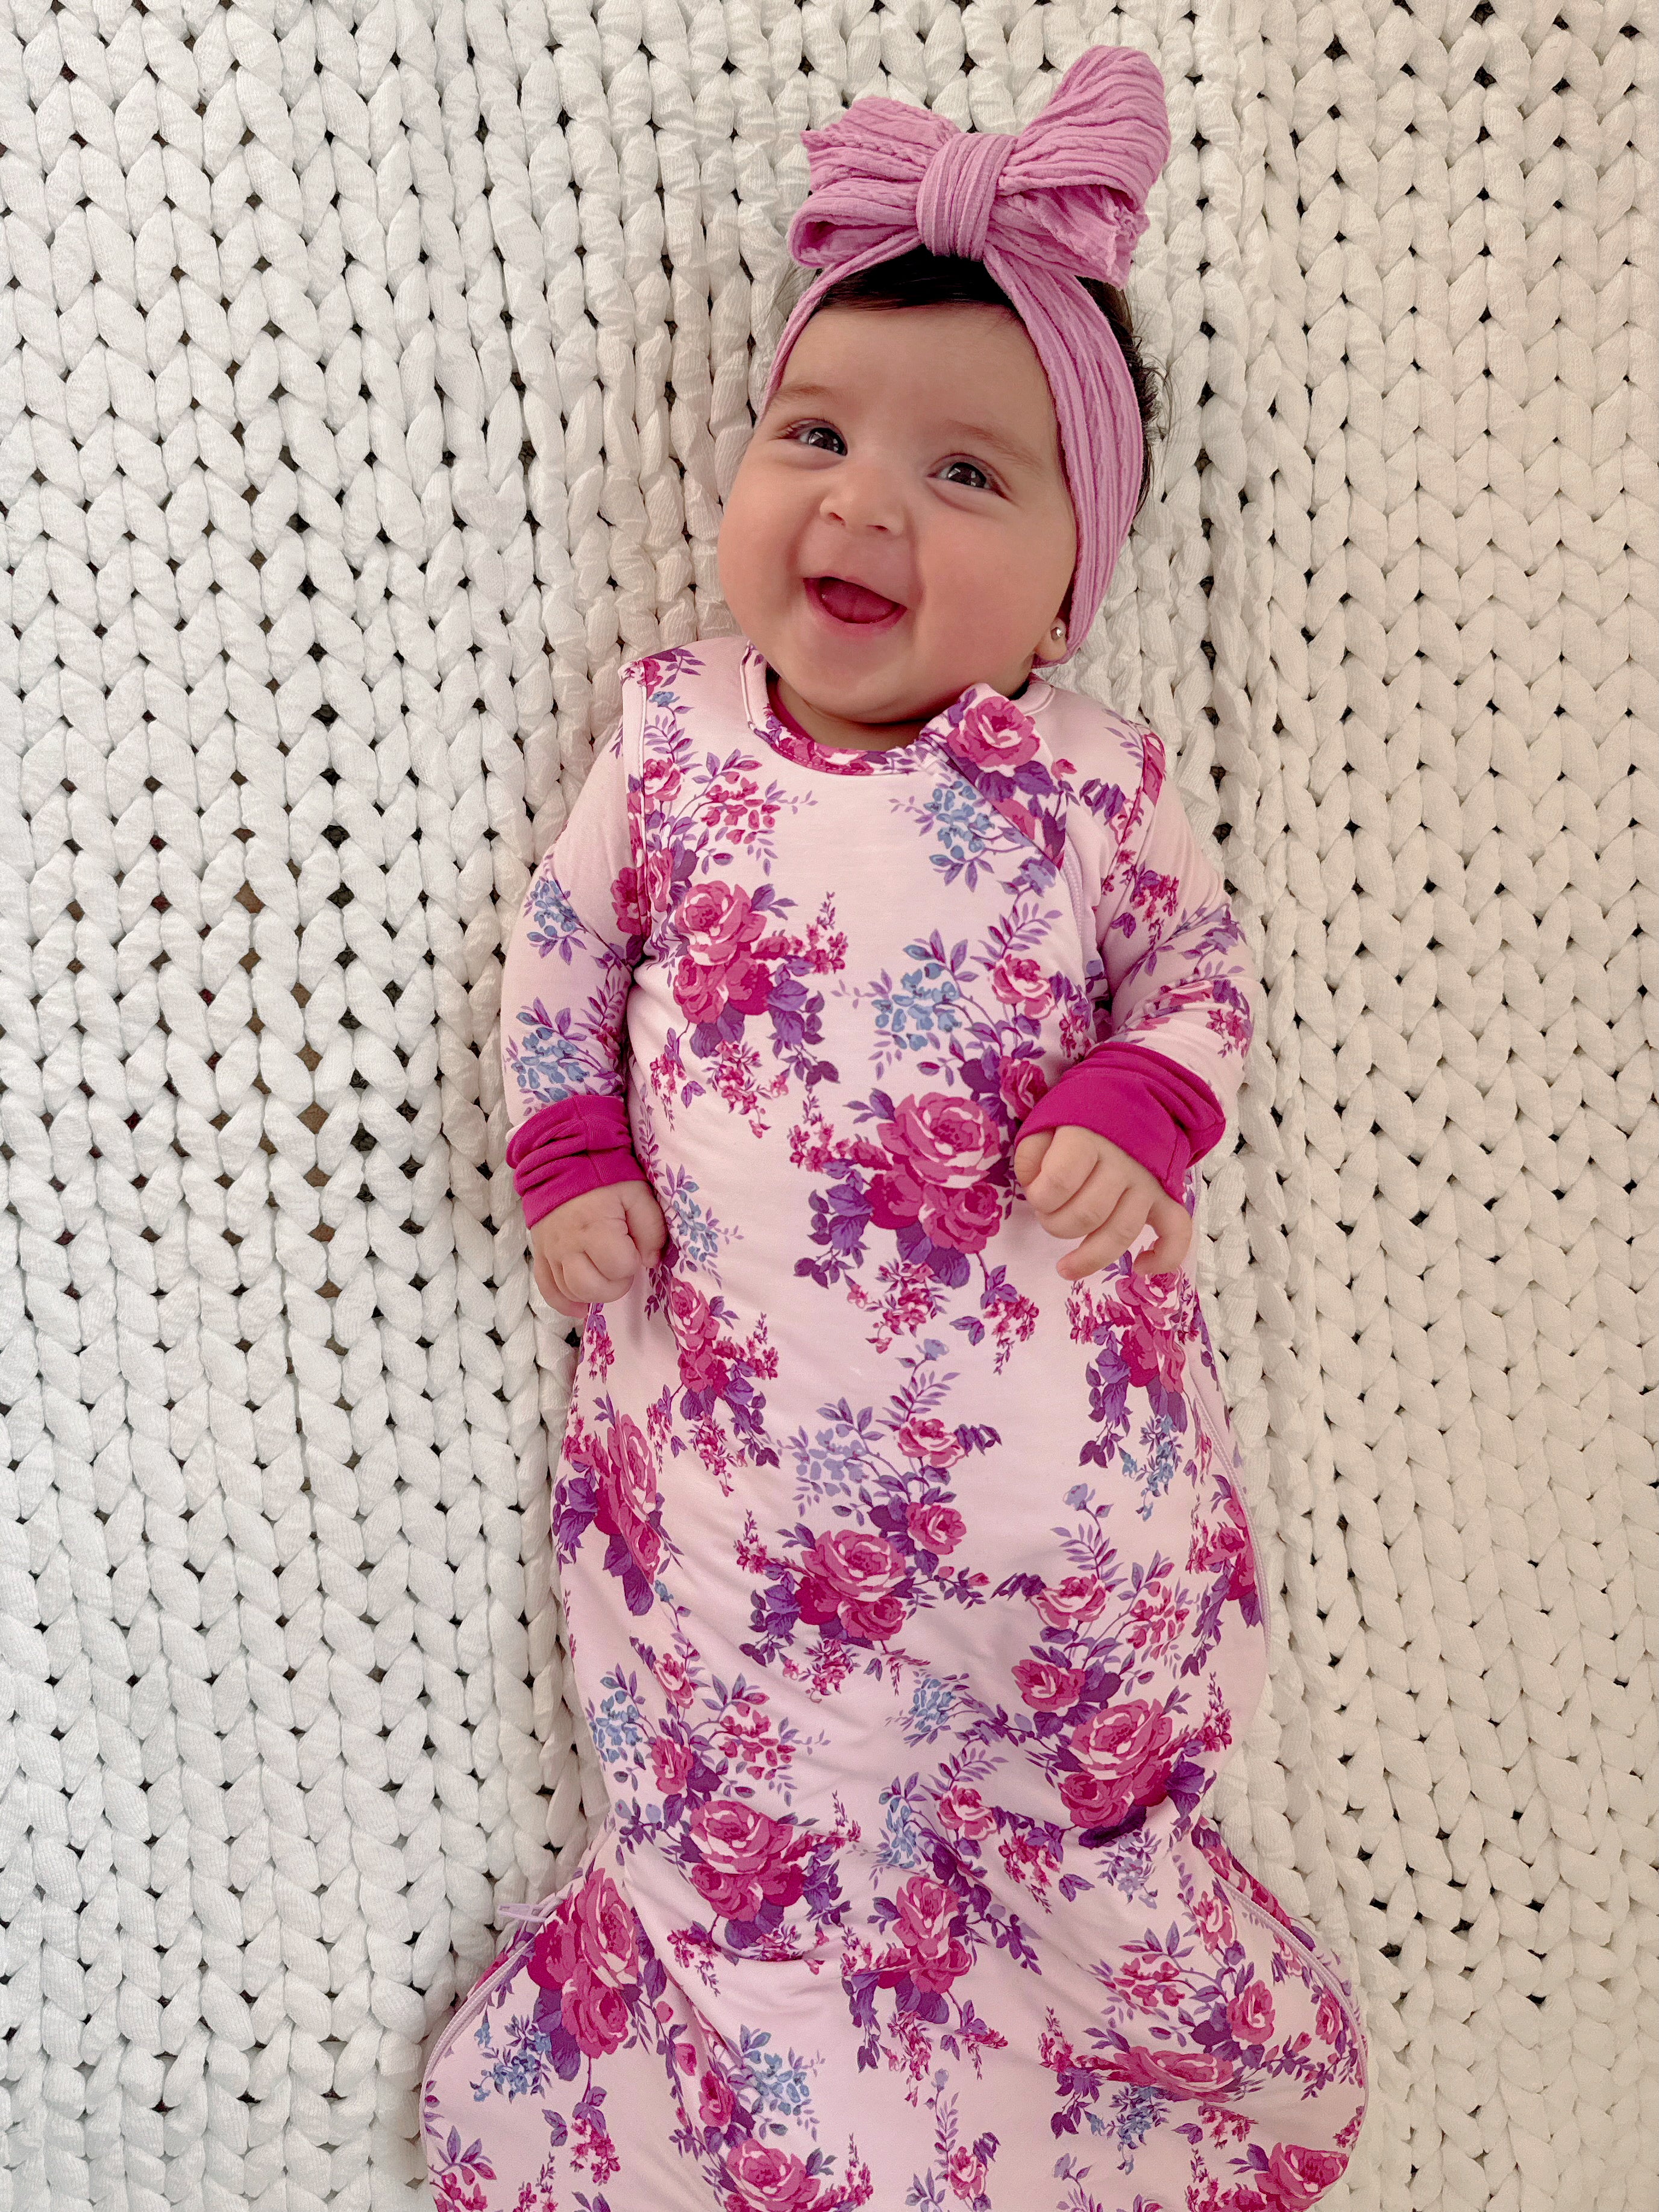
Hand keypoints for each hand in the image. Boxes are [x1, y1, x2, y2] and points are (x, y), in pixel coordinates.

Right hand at [529, 1180, 667, 1321]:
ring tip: (605, 1277)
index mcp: (596, 1227)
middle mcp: (569, 1244)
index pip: (619, 1267)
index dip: (631, 1263)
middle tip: (621, 1266)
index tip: (632, 1247)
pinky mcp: (540, 1254)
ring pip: (570, 1293)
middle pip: (592, 1288)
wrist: (564, 1161)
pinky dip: (564, 1303)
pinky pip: (547, 1290)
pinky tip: (581, 1307)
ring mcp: (551, 1252)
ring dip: (593, 1293)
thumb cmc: (605, 1177)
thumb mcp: (638, 1193)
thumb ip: (651, 1228)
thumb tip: (650, 1261)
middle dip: (615, 1284)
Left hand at [1012, 1125, 1191, 1279]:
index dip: (1040, 1198)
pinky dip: (1164, 1257)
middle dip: (1057, 1225)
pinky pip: (1177, 1233)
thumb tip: (1034, 1188)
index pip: (1058, 1183)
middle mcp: (1123, 1163)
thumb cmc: (1080, 1117)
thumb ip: (1031, 1156)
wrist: (1132, 1098)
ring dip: (1089, 1257)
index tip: (1036, 1194)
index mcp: (1088, 1139)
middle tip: (1049, 1215)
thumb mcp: (1044, 1123)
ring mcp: (1149, 1182)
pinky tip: (1140, 1266)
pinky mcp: (1167, 1198)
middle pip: (1088, 1214)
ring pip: (1122, 1232)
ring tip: (1065, 1266)